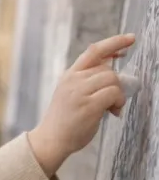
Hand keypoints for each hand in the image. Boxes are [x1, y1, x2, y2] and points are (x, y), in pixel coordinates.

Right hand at [28, 34, 134, 177]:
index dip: (114, 42)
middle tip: (114, 101)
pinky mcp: (88, 105)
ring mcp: (79, 91)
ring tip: (112, 108)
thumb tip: (113, 72)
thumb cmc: (65, 120)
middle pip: (108, 69)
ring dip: (119, 94)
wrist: (51, 140)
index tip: (130, 39)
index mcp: (70, 75)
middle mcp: (73, 79)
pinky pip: (114, 93)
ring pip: (112, 79)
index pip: (94, 51)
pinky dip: (119, 102)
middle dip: (116, 84)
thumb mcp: (72, 93)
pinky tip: (113, 112)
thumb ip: (88, 81)